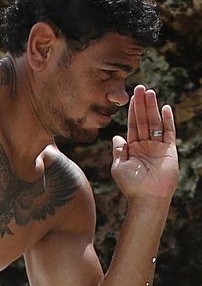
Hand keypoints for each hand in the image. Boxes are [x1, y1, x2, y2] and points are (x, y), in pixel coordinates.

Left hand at [110, 85, 178, 201]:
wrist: (147, 197)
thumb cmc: (131, 185)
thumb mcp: (119, 166)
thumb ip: (118, 151)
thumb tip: (116, 137)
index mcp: (133, 148)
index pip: (133, 125)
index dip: (132, 111)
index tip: (132, 96)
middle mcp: (145, 145)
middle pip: (144, 120)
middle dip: (142, 104)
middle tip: (141, 88)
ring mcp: (158, 147)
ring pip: (155, 123)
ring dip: (153, 108)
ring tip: (150, 92)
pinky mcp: (169, 150)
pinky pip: (169, 132)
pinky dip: (168, 120)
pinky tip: (165, 108)